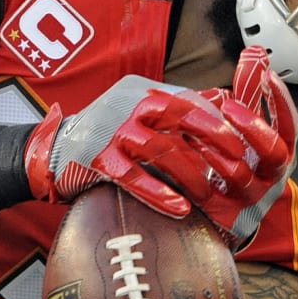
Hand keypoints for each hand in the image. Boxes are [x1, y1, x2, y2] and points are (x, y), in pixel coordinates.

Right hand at [23, 46, 297, 245]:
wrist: (53, 150)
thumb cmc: (108, 132)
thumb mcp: (140, 110)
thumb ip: (178, 107)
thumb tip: (223, 101)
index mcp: (143, 91)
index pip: (190, 100)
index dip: (219, 121)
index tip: (243, 143)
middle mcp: (128, 105)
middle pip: (180, 116)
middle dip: (213, 142)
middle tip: (238, 168)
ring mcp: (111, 131)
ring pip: (160, 149)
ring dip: (190, 174)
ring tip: (209, 196)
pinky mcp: (96, 159)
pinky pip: (132, 176)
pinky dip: (157, 193)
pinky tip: (179, 208)